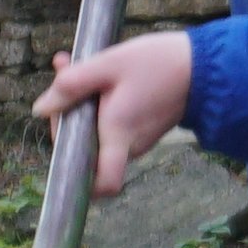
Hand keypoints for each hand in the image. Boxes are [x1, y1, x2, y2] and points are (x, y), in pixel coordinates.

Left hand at [36, 31, 197, 193]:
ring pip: (96, 133)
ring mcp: (139, 140)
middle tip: (64, 71)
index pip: (102, 184)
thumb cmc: (159, 63)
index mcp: (119, 135)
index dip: (80, 181)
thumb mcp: (109, 63)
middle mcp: (129, 146)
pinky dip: (100, 104)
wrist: (206, 64)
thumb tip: (41, 109)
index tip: (64, 145)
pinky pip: (112, 125)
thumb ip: (72, 85)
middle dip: (67, 112)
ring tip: (82, 64)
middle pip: (86, 149)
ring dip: (82, 103)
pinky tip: (101, 74)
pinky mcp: (145, 130)